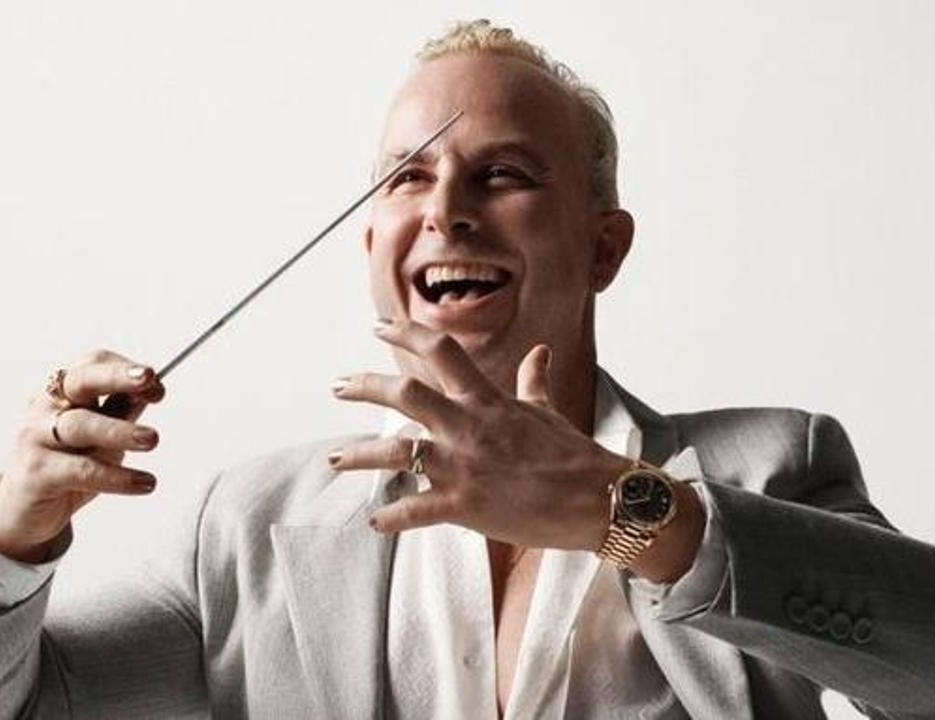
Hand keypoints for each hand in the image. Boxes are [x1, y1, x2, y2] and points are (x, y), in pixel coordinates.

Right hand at [0, 349, 165, 562]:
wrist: (21, 512)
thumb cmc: (66, 466)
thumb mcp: (100, 436)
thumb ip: (120, 412)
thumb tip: (152, 389)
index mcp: (60, 391)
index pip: (91, 364)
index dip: (125, 368)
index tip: (155, 382)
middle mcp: (43, 407)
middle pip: (80, 382)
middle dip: (117, 377)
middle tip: (149, 380)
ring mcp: (34, 438)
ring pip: (80, 425)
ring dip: (120, 430)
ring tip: (152, 439)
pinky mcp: (35, 473)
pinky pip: (81, 470)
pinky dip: (117, 477)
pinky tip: (144, 483)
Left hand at [329, 319, 630, 550]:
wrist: (599, 498)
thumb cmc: (574, 455)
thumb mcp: (549, 411)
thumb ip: (535, 380)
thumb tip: (541, 351)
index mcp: (487, 401)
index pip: (441, 351)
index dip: (405, 332)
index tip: (377, 325)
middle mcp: (469, 426)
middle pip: (404, 394)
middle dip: (364, 387)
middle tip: (338, 386)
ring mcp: (464, 465)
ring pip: (396, 451)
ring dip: (359, 455)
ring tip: (334, 459)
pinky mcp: (465, 505)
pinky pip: (414, 510)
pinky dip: (391, 517)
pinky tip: (375, 521)